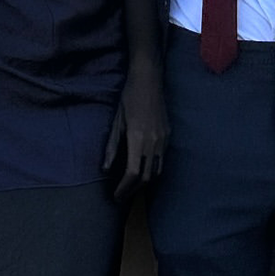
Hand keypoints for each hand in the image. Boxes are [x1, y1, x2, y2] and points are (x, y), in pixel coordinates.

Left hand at [102, 58, 167, 201]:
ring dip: (143, 183)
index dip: (124, 188)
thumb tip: (106, 168)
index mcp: (138, 138)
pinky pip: (161, 160)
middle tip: (121, 196)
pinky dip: (152, 170)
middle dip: (133, 190)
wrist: (149, 80)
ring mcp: (163, 139)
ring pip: (156, 171)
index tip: (116, 195)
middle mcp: (153, 141)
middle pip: (145, 177)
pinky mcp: (168, 135)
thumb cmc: (129, 98)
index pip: (132, 173)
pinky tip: (142, 171)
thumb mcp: (116, 122)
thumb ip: (111, 146)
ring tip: (130, 187)